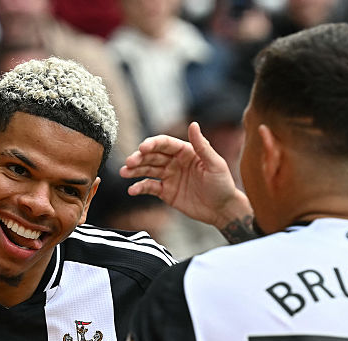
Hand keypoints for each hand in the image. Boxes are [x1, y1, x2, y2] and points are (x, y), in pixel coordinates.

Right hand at [120, 121, 249, 229]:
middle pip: (153, 156)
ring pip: (148, 170)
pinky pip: (150, 187)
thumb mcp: (215, 164)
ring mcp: (169, 176)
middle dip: (140, 158)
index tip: (142, 148)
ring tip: (124, 172)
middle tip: (129, 162)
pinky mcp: (166, 192)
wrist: (223, 209)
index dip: (153, 144)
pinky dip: (140, 188)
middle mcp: (175, 162)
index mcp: (186, 151)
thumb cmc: (223, 184)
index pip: (165, 143)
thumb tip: (193, 124)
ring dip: (135, 170)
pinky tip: (132, 190)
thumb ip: (202, 146)